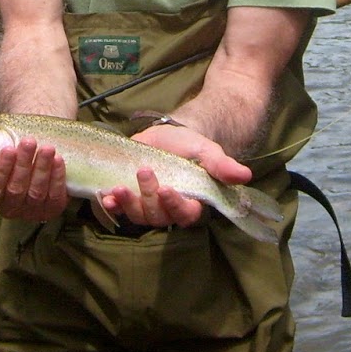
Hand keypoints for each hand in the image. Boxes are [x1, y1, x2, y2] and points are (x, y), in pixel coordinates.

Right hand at [0, 135, 68, 222]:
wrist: (30, 145)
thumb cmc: (1, 145)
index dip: (1, 171)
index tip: (9, 149)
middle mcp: (8, 206)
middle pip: (16, 191)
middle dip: (24, 166)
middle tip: (29, 142)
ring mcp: (31, 209)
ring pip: (36, 194)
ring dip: (42, 170)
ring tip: (47, 148)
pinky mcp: (51, 207)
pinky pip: (56, 196)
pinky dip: (57, 177)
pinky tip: (58, 159)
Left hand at [97, 123, 250, 229]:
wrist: (166, 134)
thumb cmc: (189, 145)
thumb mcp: (206, 150)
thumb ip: (221, 165)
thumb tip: (245, 175)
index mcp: (190, 202)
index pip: (185, 214)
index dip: (175, 205)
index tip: (167, 189)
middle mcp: (167, 209)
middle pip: (158, 216)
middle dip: (149, 197)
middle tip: (144, 172)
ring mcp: (146, 206)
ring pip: (138, 215)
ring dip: (127, 203)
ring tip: (118, 187)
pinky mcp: (127, 197)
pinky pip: (118, 208)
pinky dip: (111, 204)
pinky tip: (105, 195)